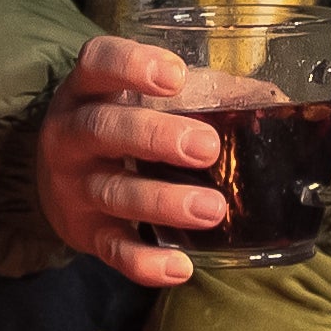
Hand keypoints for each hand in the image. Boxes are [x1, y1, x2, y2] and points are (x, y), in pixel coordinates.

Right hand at [35, 34, 231, 287]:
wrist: (59, 180)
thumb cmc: (120, 127)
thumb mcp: (141, 100)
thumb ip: (200, 94)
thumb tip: (271, 101)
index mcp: (89, 90)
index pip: (97, 63)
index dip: (131, 66)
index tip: (175, 76)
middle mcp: (70, 134)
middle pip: (103, 129)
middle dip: (156, 137)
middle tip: (207, 148)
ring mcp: (74, 186)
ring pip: (112, 192)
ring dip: (163, 201)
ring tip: (212, 209)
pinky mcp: (84, 232)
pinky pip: (112, 249)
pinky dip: (144, 262)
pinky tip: (180, 267)